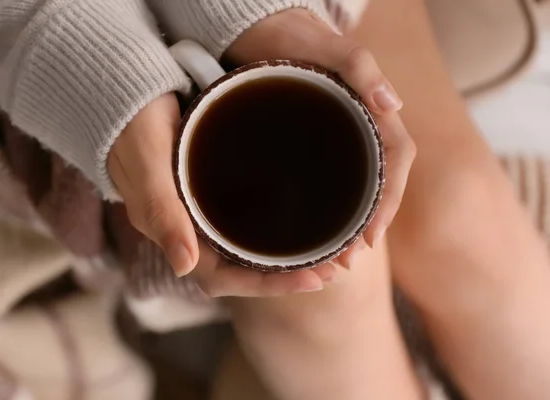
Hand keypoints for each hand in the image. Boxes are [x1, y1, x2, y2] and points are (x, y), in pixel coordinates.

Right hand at [108, 93, 336, 296]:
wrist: (123, 91)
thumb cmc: (131, 124)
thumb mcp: (147, 162)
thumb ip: (162, 211)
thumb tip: (185, 267)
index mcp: (170, 231)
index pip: (221, 277)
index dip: (266, 284)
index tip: (312, 279)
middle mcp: (186, 228)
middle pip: (241, 268)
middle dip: (286, 274)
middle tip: (334, 267)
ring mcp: (198, 210)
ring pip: (247, 247)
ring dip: (286, 254)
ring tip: (330, 251)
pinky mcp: (208, 188)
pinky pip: (246, 219)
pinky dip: (276, 225)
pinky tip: (304, 217)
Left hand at [225, 9, 415, 264]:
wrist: (258, 29)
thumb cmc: (291, 36)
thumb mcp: (324, 46)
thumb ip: (359, 67)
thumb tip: (394, 105)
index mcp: (371, 110)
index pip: (396, 163)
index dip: (388, 203)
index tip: (369, 238)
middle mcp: (357, 130)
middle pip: (377, 186)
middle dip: (367, 227)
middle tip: (346, 262)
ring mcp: (335, 139)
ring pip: (353, 190)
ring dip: (348, 227)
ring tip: (331, 260)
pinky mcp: (309, 145)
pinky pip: (327, 182)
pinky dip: (325, 212)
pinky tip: (310, 232)